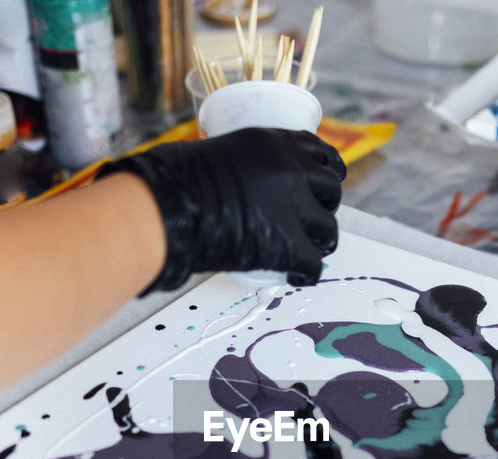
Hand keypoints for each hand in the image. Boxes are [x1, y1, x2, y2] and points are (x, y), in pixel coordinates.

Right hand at [99, 128, 346, 291]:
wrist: (166, 208)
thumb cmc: (176, 182)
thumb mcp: (222, 153)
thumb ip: (249, 165)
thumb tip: (250, 183)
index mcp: (275, 143)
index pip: (321, 154)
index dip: (326, 172)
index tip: (322, 186)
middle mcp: (292, 170)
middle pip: (331, 190)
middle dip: (323, 207)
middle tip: (308, 222)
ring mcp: (294, 207)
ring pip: (328, 229)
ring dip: (319, 242)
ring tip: (305, 251)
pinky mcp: (288, 244)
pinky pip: (314, 264)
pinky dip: (307, 274)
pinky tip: (296, 276)